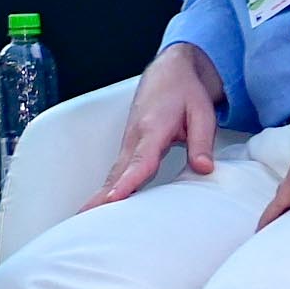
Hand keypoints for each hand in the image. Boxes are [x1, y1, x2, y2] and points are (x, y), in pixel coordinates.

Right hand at [90, 44, 223, 205]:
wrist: (170, 71)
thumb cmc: (185, 91)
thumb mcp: (203, 113)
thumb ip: (202, 142)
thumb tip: (203, 168)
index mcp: (153, 128)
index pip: (140, 161)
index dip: (128, 181)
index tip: (114, 198)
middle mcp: (136, 137)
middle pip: (118, 172)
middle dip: (102, 196)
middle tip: (85, 217)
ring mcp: (130, 142)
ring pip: (114, 173)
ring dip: (100, 194)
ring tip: (85, 216)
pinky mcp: (130, 146)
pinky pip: (117, 170)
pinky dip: (107, 187)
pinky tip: (100, 203)